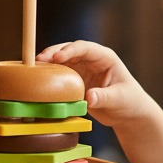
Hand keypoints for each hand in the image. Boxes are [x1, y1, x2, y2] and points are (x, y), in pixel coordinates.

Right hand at [36, 40, 151, 128]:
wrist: (128, 113)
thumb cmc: (129, 102)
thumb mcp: (120, 99)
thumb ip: (104, 97)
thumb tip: (89, 97)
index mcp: (104, 57)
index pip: (85, 48)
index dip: (70, 50)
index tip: (57, 58)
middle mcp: (91, 60)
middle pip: (69, 51)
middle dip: (53, 53)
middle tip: (38, 60)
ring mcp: (82, 70)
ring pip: (61, 62)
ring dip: (47, 64)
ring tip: (32, 68)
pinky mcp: (75, 81)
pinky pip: (59, 75)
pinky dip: (49, 76)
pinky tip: (37, 80)